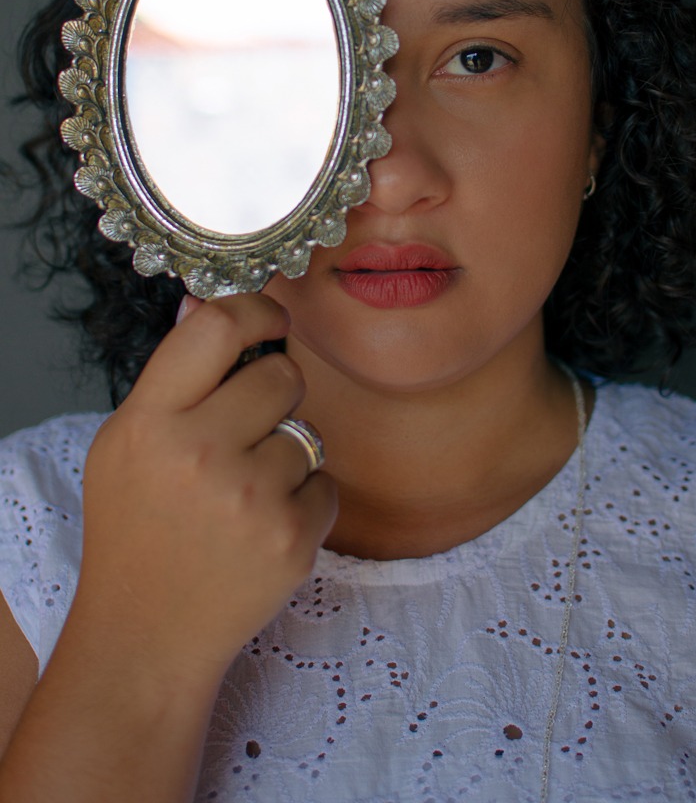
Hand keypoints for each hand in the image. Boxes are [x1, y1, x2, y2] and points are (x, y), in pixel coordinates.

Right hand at [69, 293, 336, 688]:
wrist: (148, 633)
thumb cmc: (137, 528)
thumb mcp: (126, 444)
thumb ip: (172, 375)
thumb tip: (206, 304)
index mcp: (151, 422)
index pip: (219, 328)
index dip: (257, 310)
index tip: (272, 319)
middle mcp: (200, 454)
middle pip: (282, 374)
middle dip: (275, 394)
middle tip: (246, 433)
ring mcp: (250, 499)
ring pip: (307, 432)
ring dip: (287, 456)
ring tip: (242, 496)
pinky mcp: (292, 539)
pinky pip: (326, 484)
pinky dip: (304, 503)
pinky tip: (261, 529)